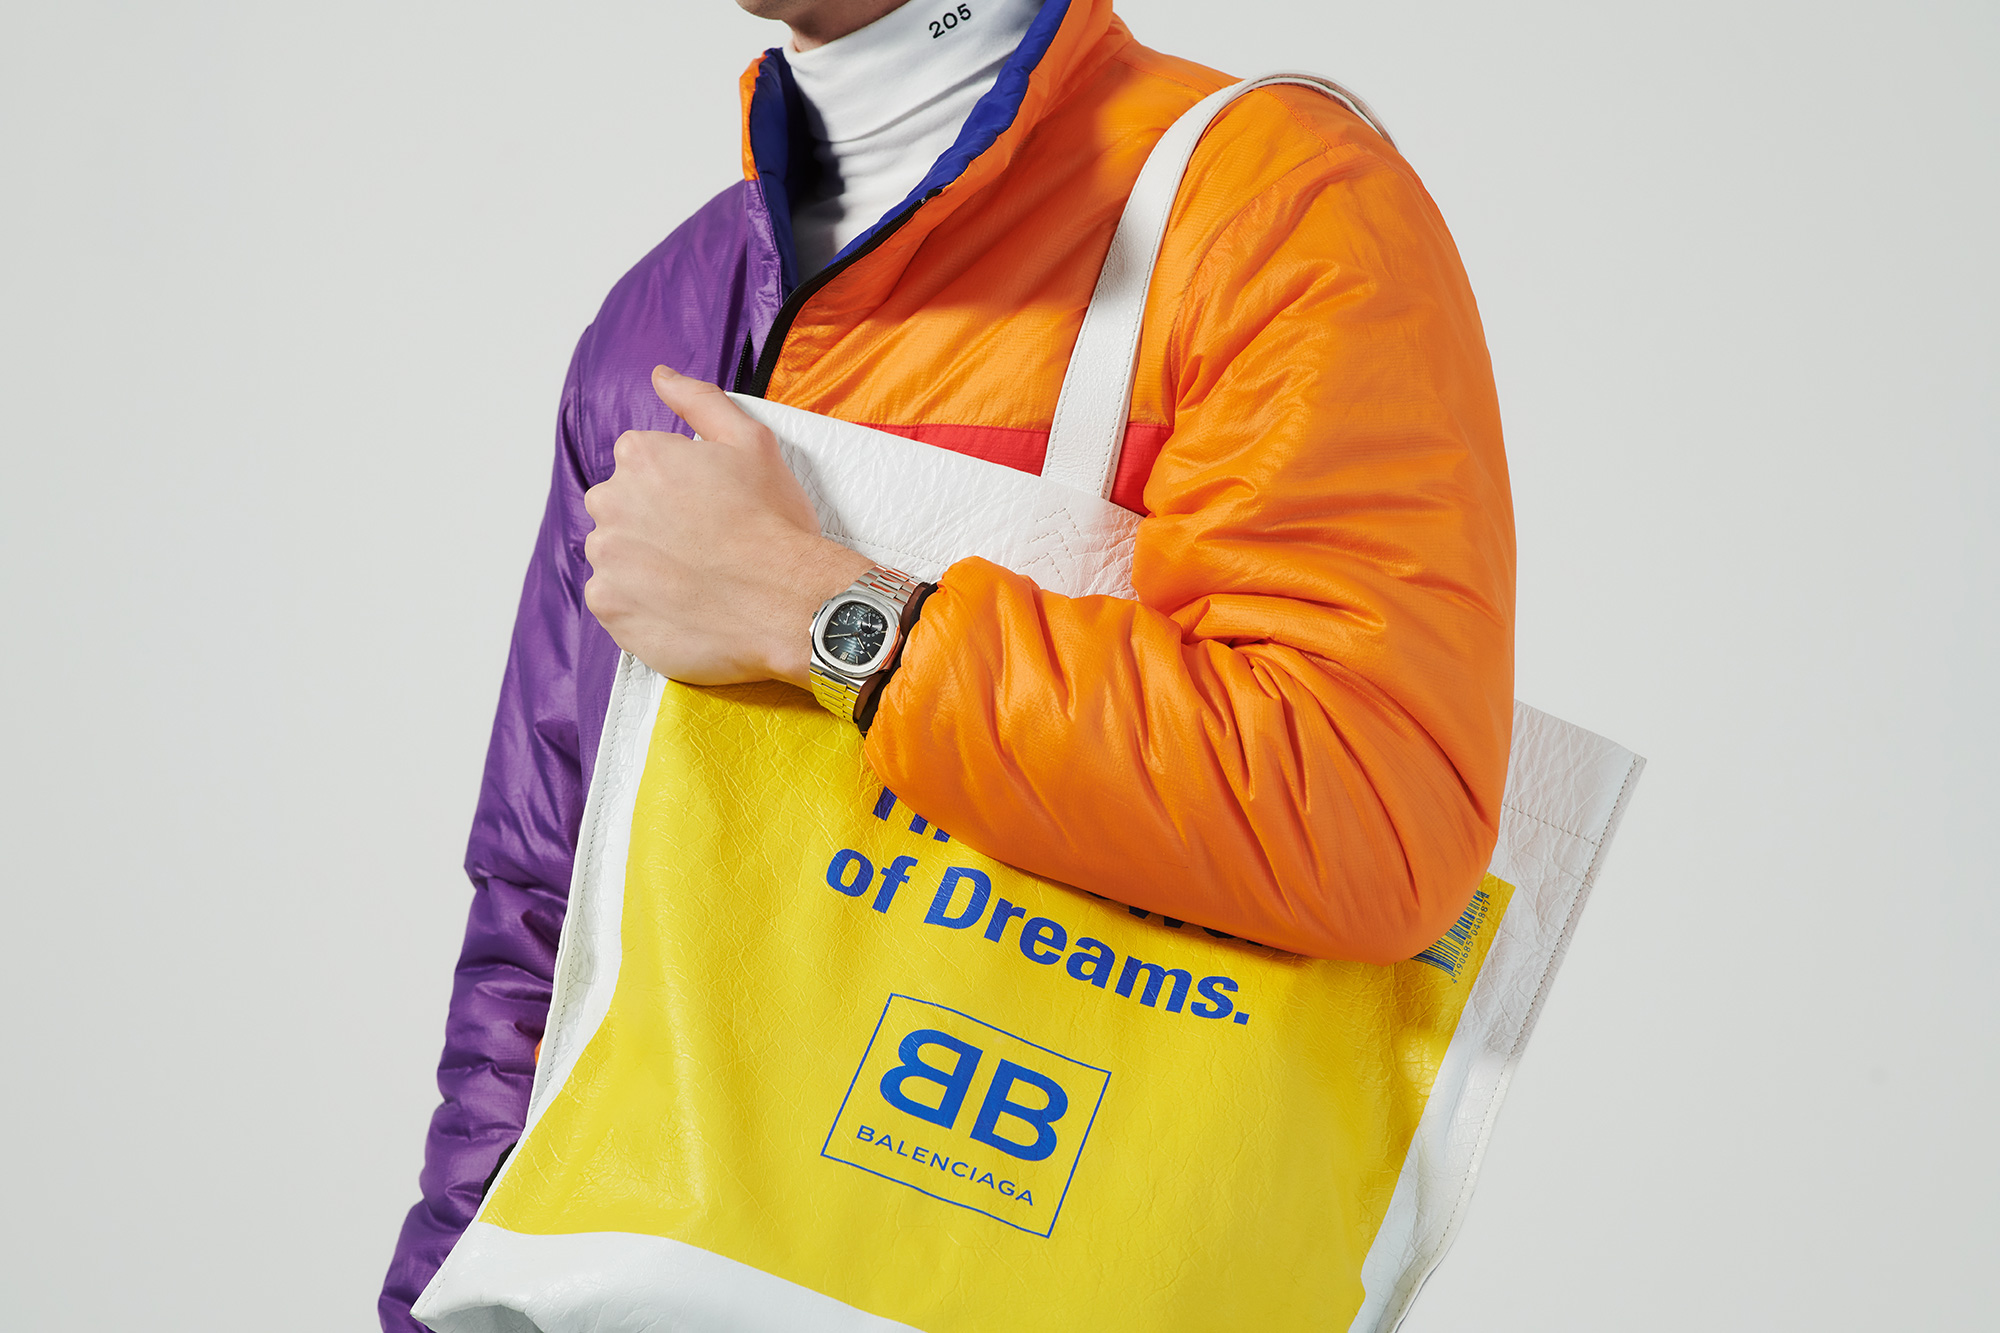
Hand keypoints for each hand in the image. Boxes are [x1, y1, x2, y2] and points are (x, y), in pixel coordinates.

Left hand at [582, 367, 870, 686]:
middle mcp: (611, 503)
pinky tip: (683, 603)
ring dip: (646, 564)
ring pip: (617, 555)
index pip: (640, 464)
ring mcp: (606, 559)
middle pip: (622, 508)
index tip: (707, 507)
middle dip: (654, 523)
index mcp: (640, 457)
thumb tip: (662, 377)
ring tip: (696, 576)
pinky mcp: (609, 608)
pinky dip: (642, 604)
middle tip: (704, 544)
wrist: (787, 601)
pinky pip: (615, 601)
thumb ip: (699, 401)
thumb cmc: (773, 525)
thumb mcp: (751, 442)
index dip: (678, 488)